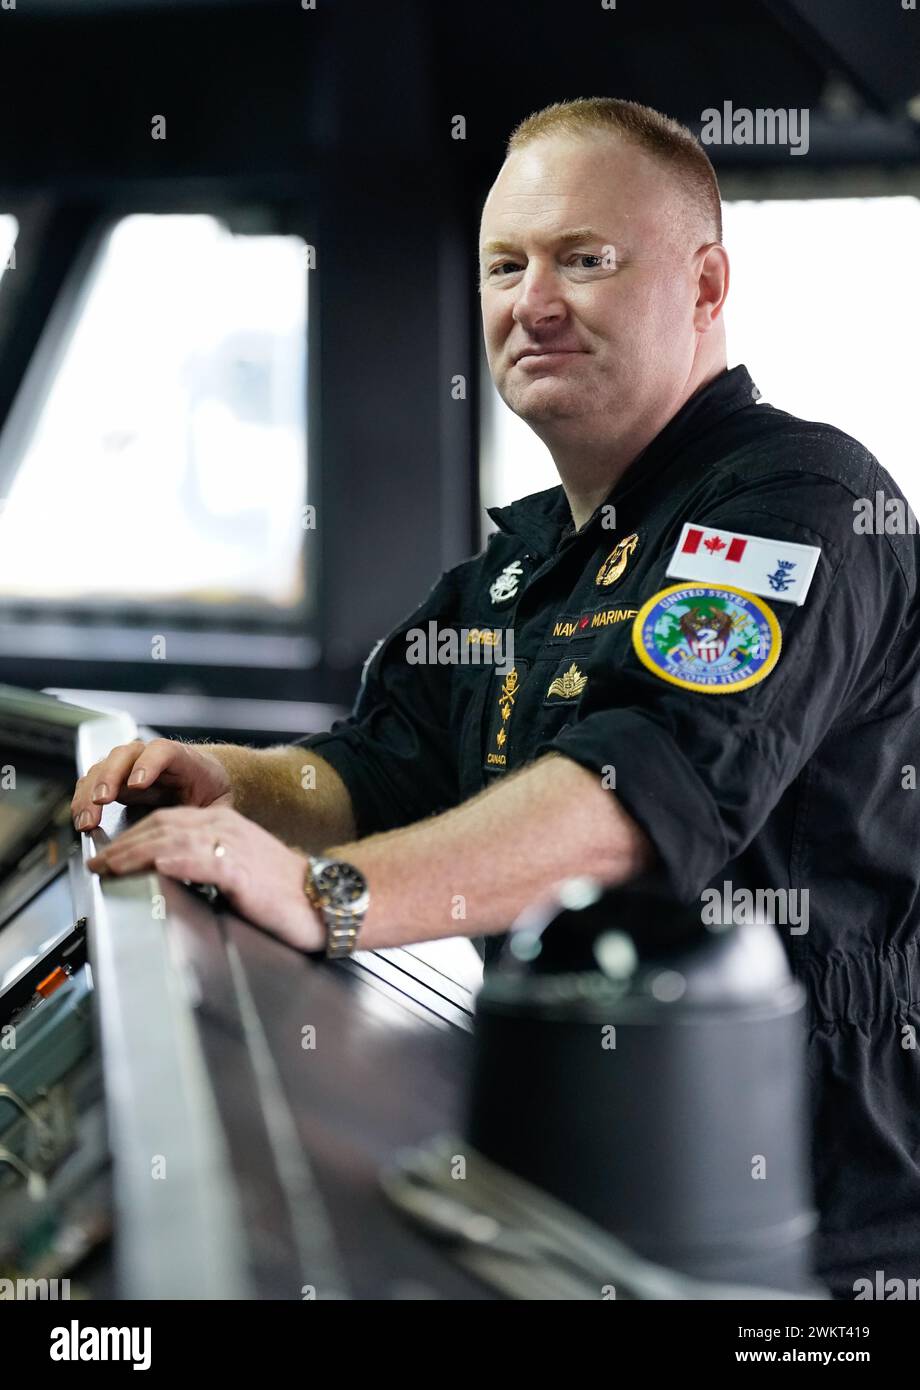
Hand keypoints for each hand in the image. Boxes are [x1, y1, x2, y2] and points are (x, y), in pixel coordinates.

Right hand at [71, 738, 233, 832]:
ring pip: (103, 768)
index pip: (163, 751)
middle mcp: (151, 757)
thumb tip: (207, 840)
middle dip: (110, 777)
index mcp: (183, 759)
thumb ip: (213, 817)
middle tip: (102, 801)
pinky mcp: (116, 781)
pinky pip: (93, 784)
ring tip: (87, 820)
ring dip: (90, 793)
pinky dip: (84, 801)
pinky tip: (82, 821)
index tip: (138, 785)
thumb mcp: (220, 803)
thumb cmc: (212, 790)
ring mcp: (130, 767)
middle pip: (125, 755)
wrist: (206, 781)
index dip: (148, 764)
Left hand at [86, 805, 324, 952]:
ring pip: (168, 839)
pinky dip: (162, 861)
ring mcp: (231, 844)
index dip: (135, 836)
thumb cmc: (286, 894)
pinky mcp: (236, 866)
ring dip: (133, 852)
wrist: (324, 900)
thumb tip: (174, 877)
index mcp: (226, 825)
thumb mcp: (241, 871)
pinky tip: (145, 867)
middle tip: (100, 862)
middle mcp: (225, 827)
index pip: (168, 821)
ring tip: (110, 866)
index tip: (112, 854)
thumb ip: (210, 866)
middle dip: (124, 844)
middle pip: (161, 826)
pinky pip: (191, 858)